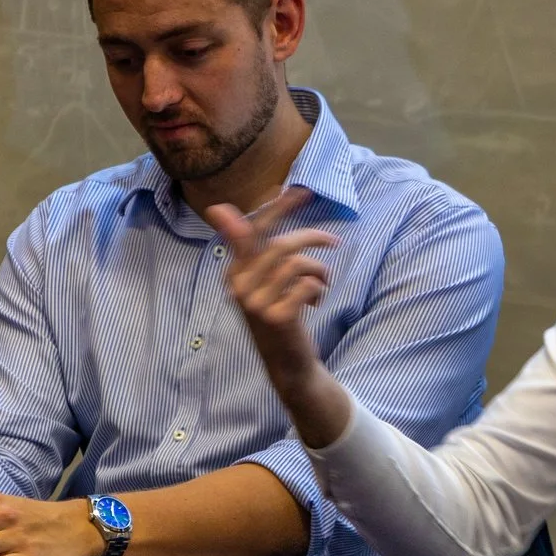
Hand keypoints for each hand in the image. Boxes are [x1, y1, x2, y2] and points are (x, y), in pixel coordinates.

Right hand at [210, 196, 351, 446]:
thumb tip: (222, 209)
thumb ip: (255, 248)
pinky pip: (308, 285)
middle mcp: (239, 286)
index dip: (277, 209)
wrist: (288, 364)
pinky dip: (319, 290)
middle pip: (283, 245)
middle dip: (313, 239)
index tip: (302, 191)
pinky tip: (315, 303)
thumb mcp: (264, 281)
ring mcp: (256, 303)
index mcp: (234, 272)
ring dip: (319, 271)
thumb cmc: (280, 315)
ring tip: (322, 284)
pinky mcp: (278, 317)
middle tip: (334, 241)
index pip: (252, 231)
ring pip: (299, 264)